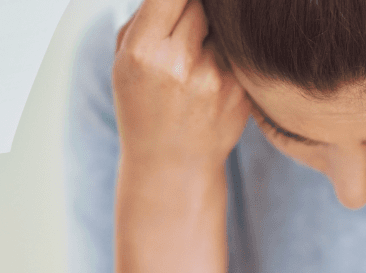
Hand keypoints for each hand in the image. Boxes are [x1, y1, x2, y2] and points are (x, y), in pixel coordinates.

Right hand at [112, 0, 249, 170]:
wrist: (173, 164)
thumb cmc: (144, 104)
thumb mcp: (124, 61)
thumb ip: (146, 16)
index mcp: (143, 53)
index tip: (178, 4)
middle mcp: (180, 64)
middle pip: (198, 3)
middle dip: (193, 9)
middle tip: (188, 32)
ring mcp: (216, 78)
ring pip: (223, 26)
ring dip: (213, 33)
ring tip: (198, 58)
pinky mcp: (242, 89)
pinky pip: (238, 51)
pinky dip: (229, 54)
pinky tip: (212, 76)